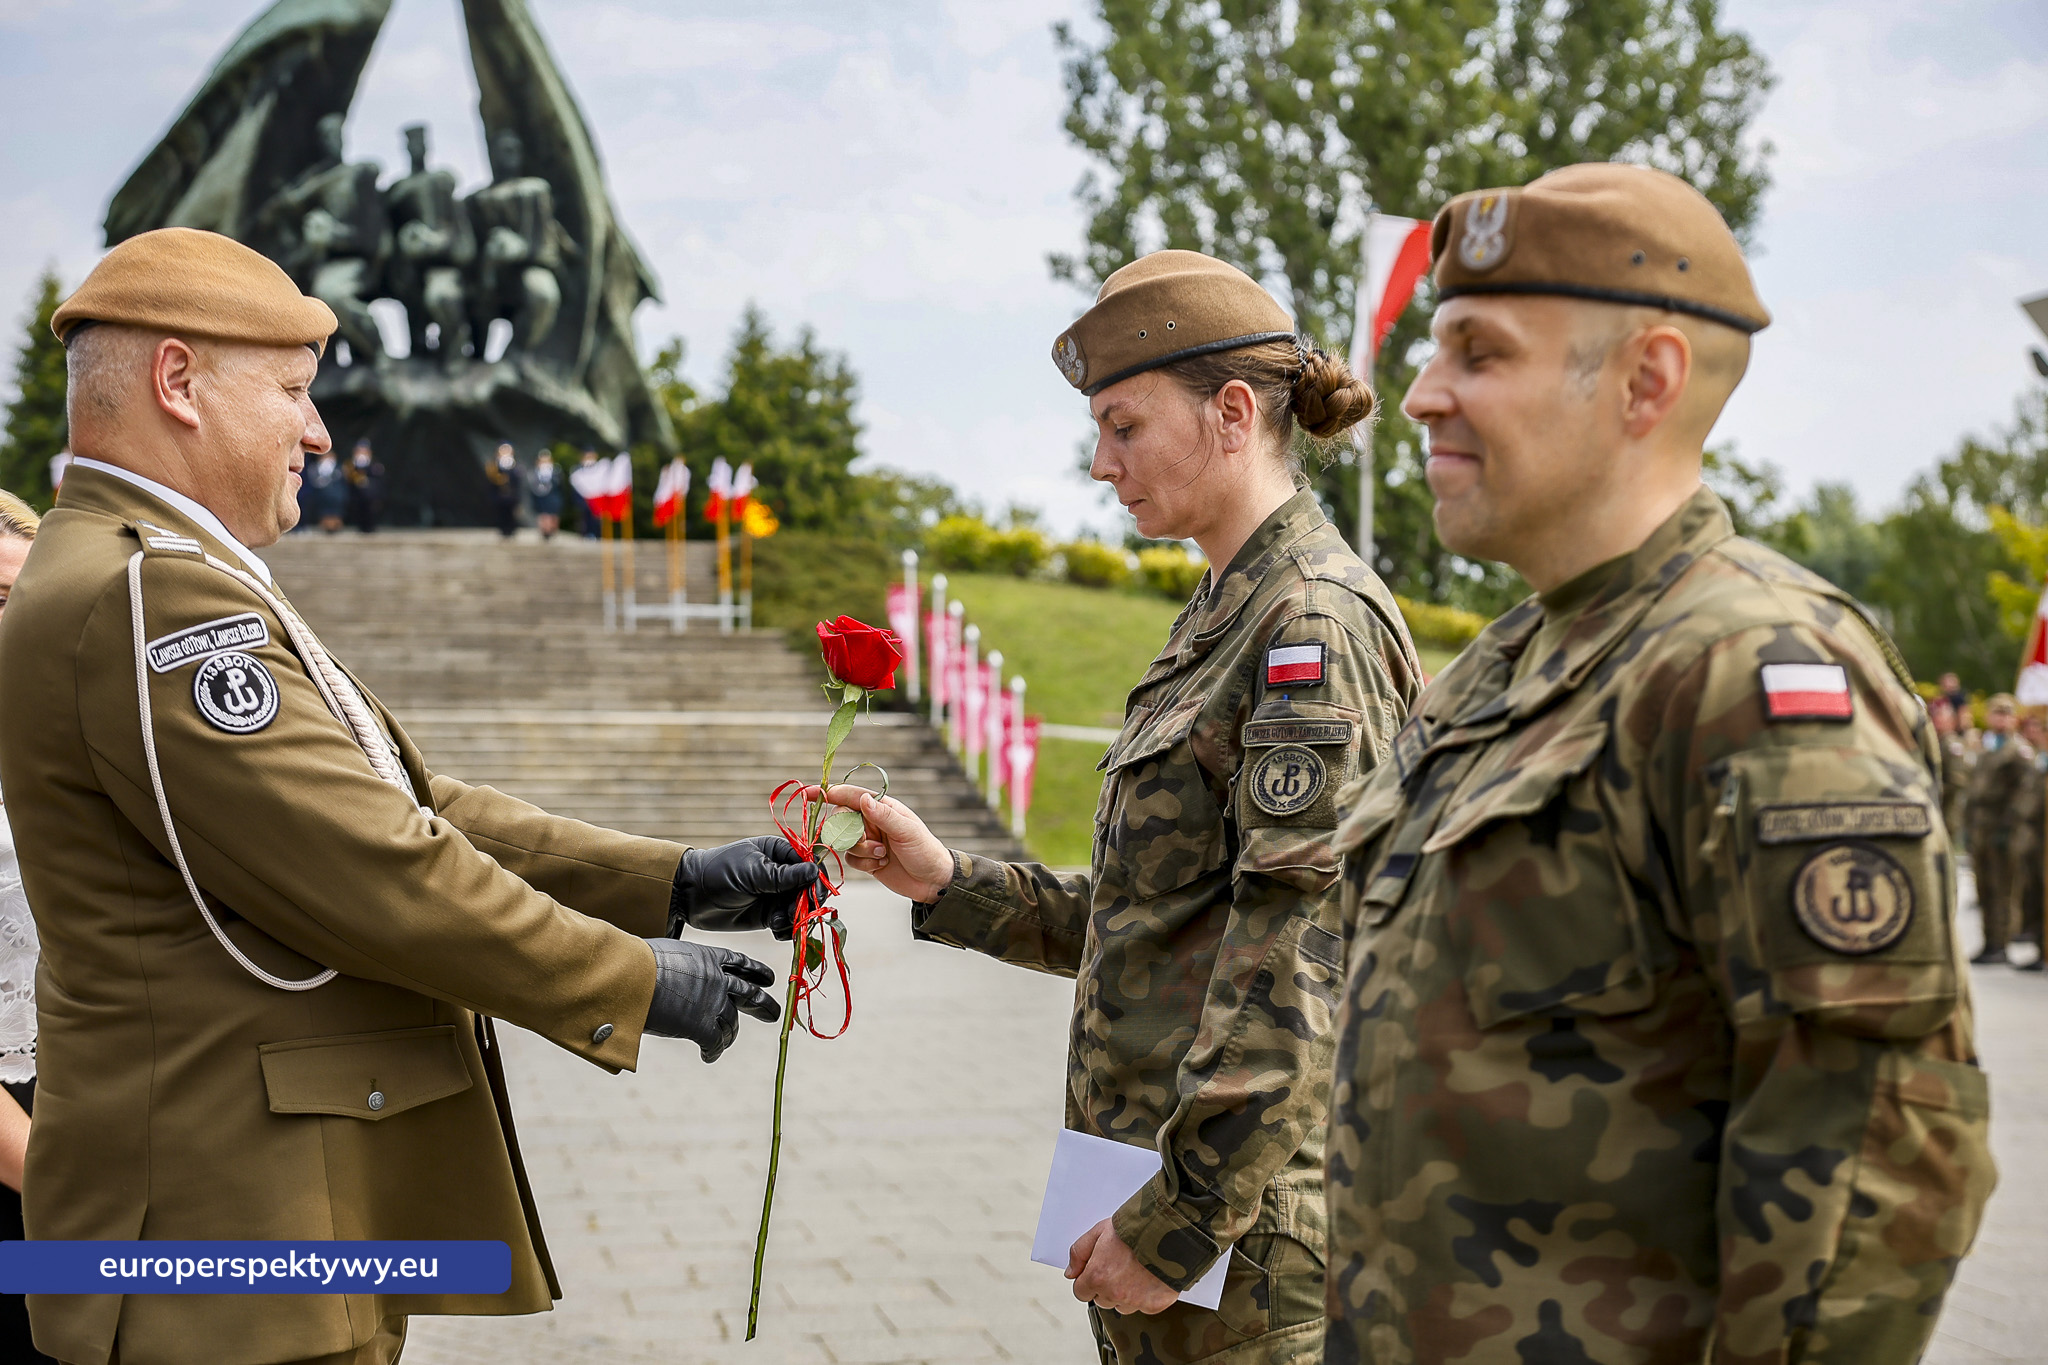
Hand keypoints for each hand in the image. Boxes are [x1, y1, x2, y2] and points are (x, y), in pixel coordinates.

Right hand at [641, 937, 780, 1062]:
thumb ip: (680, 966)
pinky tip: (709, 1056)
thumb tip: (673, 976)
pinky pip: (715, 1044)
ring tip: (724, 1042)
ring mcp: (713, 1004)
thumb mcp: (667, 953)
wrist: (631, 978)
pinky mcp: (703, 1027)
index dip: (756, 971)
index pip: (740, 963)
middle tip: (773, 1014)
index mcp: (708, 957)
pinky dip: (713, 1051)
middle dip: (764, 1005)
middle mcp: (718, 980)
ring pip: (731, 1024)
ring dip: (729, 1035)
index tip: (769, 979)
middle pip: (750, 993)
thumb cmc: (637, 963)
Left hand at [671, 835, 819, 938]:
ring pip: (802, 909)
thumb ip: (783, 876)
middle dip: (807, 904)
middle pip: (811, 888)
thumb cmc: (719, 873)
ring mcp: (777, 894)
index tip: (814, 896)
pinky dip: (787, 929)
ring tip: (776, 922)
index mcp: (780, 852)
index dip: (817, 879)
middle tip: (793, 914)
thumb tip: (814, 871)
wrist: (691, 896)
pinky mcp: (770, 914)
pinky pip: (789, 923)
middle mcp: (782, 872)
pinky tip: (774, 928)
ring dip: (796, 919)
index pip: (811, 862)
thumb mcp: (752, 873)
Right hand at [814, 785, 954, 902]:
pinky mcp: (866, 859)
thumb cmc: (925, 850)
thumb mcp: (907, 831)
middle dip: (852, 834)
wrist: (933, 881)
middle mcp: (871, 821)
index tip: (809, 793)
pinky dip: (864, 863)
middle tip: (871, 843)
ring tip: (883, 855)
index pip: (850, 795)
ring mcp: (867, 840)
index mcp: (882, 807)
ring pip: (844, 842)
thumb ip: (883, 815)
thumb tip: (863, 799)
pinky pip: (849, 859)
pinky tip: (881, 865)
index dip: (828, 793)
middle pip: (841, 821)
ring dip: (862, 851)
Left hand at [1066, 1219, 1178, 1315]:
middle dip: (1106, 1286)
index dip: (1088, 1279)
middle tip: (1119, 1266)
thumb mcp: (1099, 1231)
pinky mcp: (1155, 1304)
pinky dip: (1145, 1296)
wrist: (1169, 1231)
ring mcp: (1135, 1301)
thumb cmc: (1136, 1228)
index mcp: (1097, 1276)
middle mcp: (1115, 1293)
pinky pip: (1143, 1307)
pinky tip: (1149, 1277)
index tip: (1097, 1270)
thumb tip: (1071, 1272)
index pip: (1081, 1292)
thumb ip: (1079, 1253)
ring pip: (1122, 1306)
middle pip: (1101, 1300)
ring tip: (1136, 1271)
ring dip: (1124, 1294)